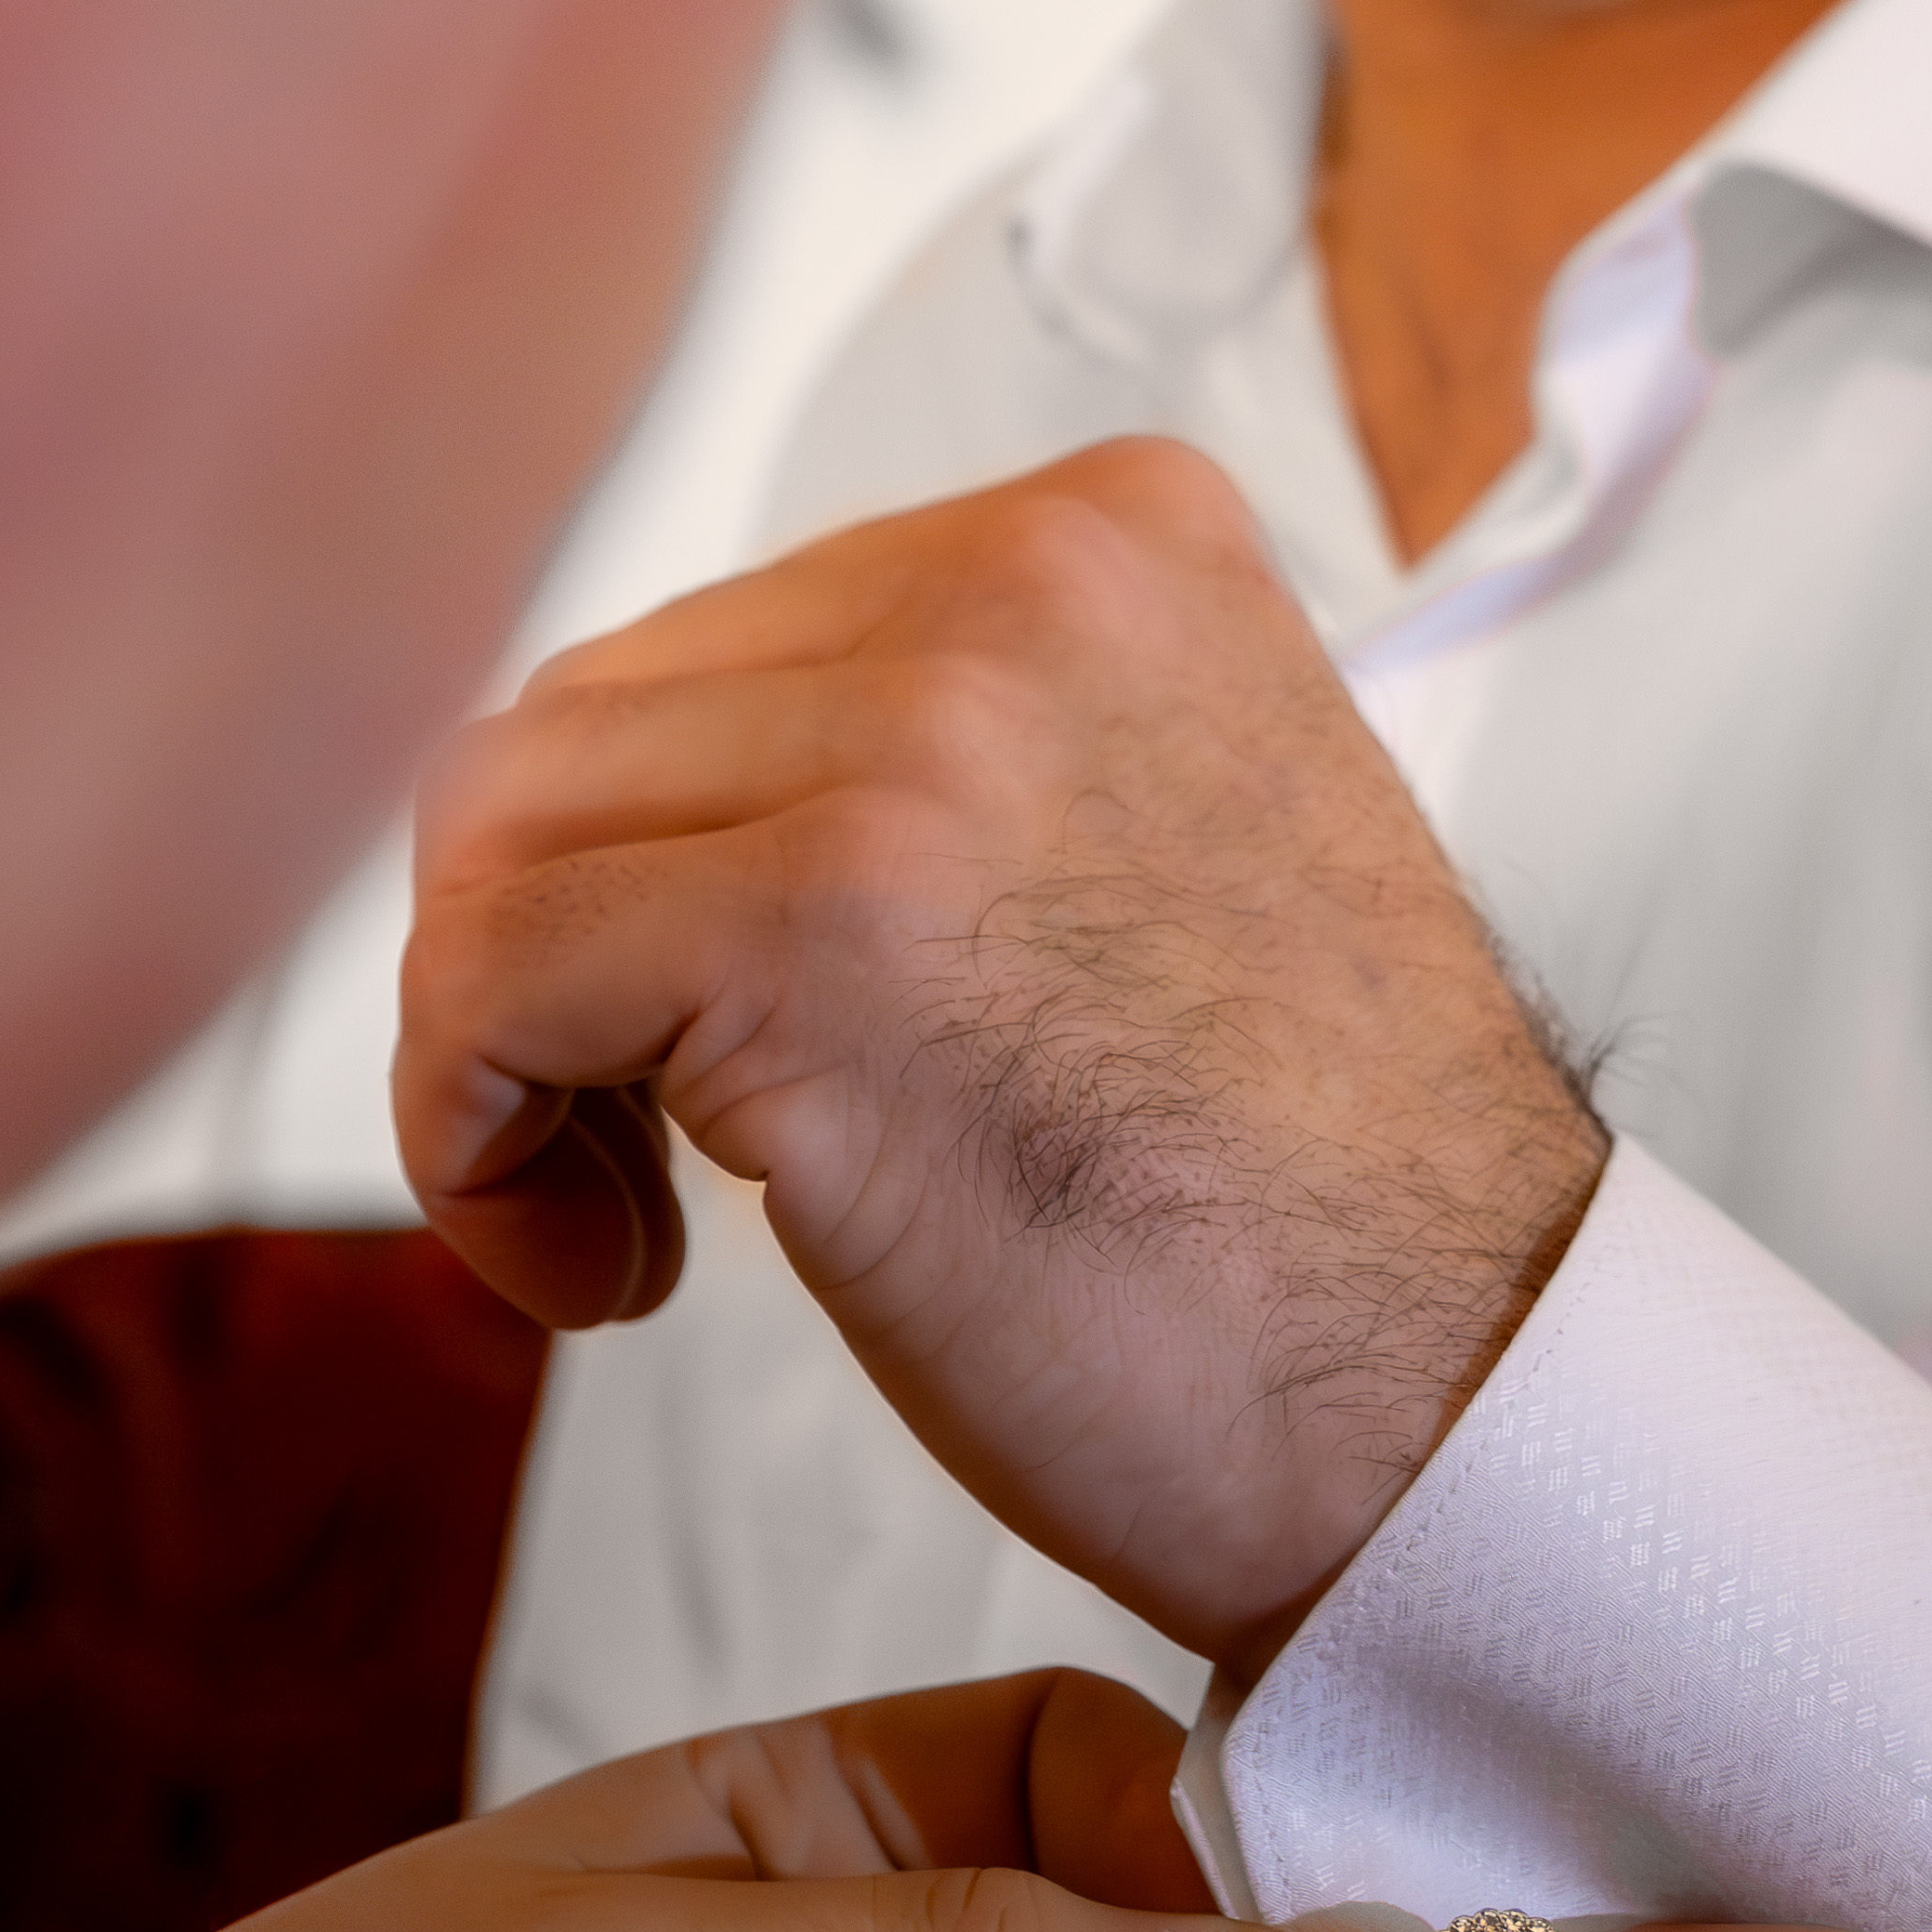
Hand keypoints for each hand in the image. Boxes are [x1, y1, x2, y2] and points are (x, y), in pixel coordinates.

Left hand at [400, 439, 1599, 1669]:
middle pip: (581, 727)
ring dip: (503, 1052)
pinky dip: (473, 1143)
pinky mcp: (814, 925)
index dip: (658, 872)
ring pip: (497, 839)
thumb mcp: (1148, 834)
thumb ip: (944, 747)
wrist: (1458, 1401)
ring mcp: (920, 740)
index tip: (723, 1058)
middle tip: (658, 1164)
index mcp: (1112, 531)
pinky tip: (613, 1273)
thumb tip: (637, 792)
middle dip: (554, 956)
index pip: (714, 649)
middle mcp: (1018, 583)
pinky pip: (485, 982)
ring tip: (639, 1224)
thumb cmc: (1290, 1195)